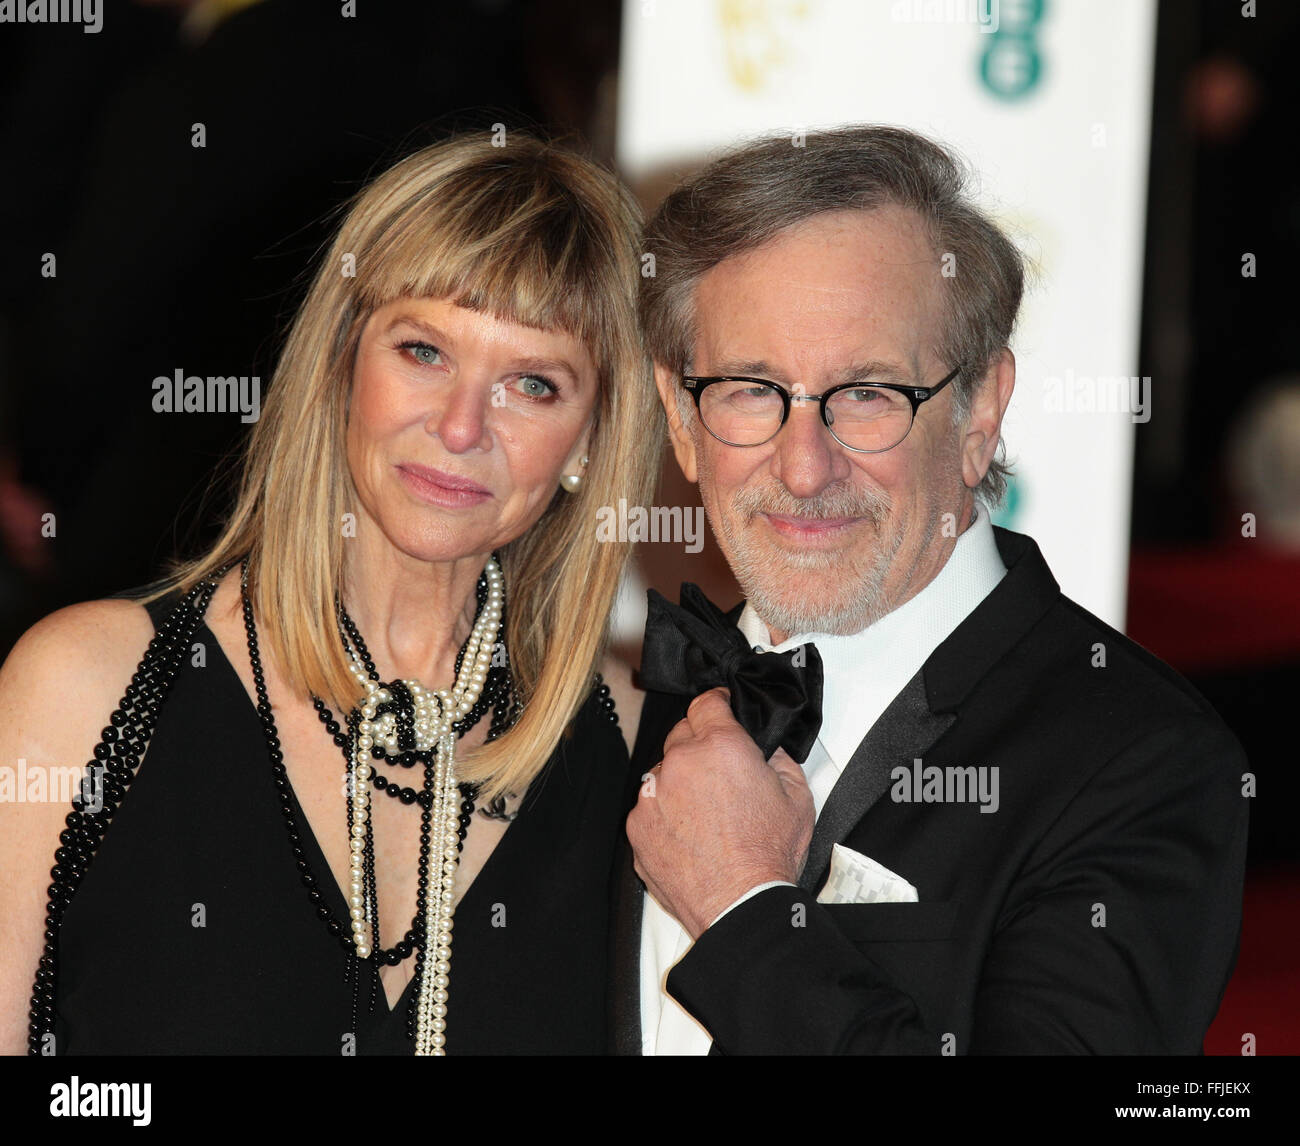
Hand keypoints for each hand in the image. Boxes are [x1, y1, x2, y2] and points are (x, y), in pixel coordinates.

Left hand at [626, 687, 814, 938]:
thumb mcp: (797, 796)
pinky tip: (688, 834)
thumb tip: (765, 747)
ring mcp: (654, 794)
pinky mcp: (637, 825)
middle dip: (699, 745)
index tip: (719, 709)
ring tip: (705, 813)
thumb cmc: (767, 856)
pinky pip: (648, 806)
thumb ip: (778, 758)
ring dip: (679, 780)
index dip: (717, 704)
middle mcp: (681, 763)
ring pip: (663, 771)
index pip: (707, 703)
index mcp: (721, 747)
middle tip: (720, 772)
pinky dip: (663, 813)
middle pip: (682, 733)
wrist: (739, 906)